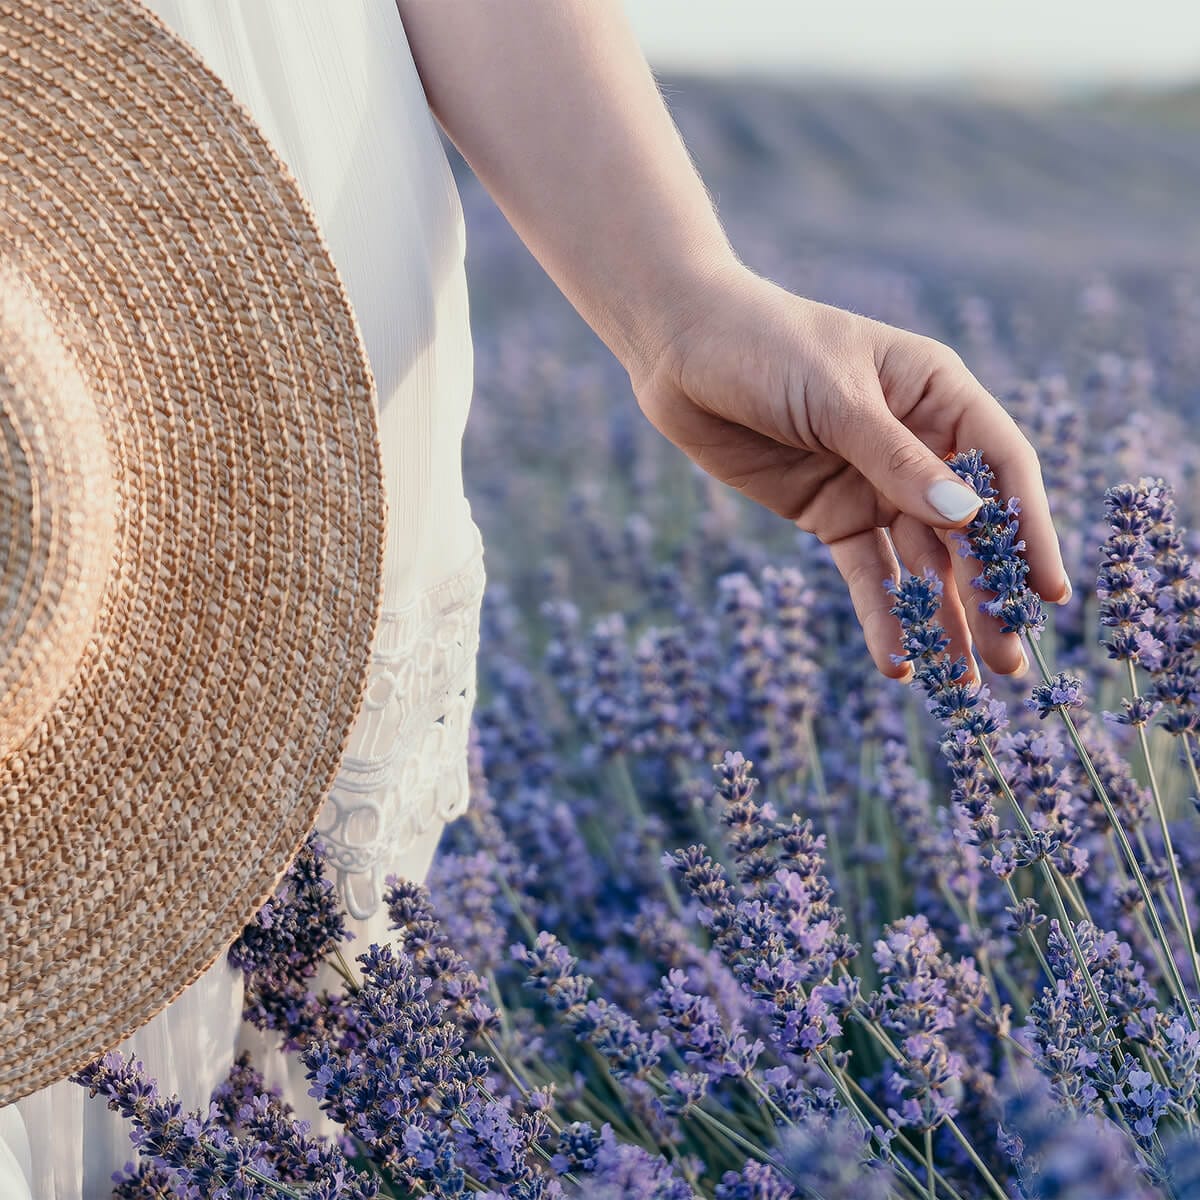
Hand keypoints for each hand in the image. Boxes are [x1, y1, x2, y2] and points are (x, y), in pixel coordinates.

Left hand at [631, 263, 1070, 681]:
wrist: (680, 351)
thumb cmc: (763, 345)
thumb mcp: (834, 396)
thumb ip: (895, 459)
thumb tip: (968, 516)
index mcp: (937, 394)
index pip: (1001, 467)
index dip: (1028, 531)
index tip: (1049, 592)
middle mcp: (915, 443)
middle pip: (966, 528)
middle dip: (987, 593)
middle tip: (1009, 660)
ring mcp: (872, 483)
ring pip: (919, 561)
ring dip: (942, 619)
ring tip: (963, 684)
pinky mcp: (829, 514)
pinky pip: (864, 572)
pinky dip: (880, 615)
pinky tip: (899, 661)